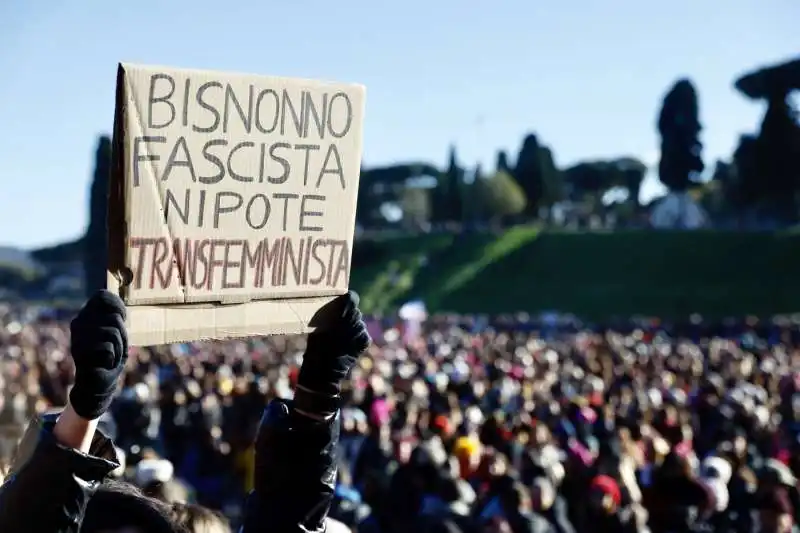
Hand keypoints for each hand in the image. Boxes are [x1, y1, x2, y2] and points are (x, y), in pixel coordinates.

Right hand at [69, 290, 128, 419]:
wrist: (98, 383)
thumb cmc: (110, 356)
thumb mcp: (117, 333)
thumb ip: (115, 317)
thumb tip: (114, 306)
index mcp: (87, 315)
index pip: (102, 296)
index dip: (118, 306)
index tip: (121, 320)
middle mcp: (78, 322)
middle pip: (114, 317)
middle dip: (122, 334)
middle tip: (115, 347)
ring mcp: (77, 337)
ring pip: (113, 332)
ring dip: (119, 347)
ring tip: (110, 356)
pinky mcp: (79, 352)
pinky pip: (108, 347)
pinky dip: (113, 357)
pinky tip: (104, 363)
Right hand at [297, 291, 369, 400]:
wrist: (324, 370)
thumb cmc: (316, 346)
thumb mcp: (318, 325)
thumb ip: (330, 314)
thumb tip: (336, 306)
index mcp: (342, 313)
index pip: (352, 297)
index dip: (348, 300)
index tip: (343, 303)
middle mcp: (355, 319)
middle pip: (355, 312)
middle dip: (348, 317)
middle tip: (338, 326)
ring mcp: (362, 331)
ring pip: (359, 324)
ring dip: (352, 328)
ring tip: (341, 338)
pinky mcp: (366, 340)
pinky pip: (363, 334)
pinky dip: (357, 338)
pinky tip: (347, 345)